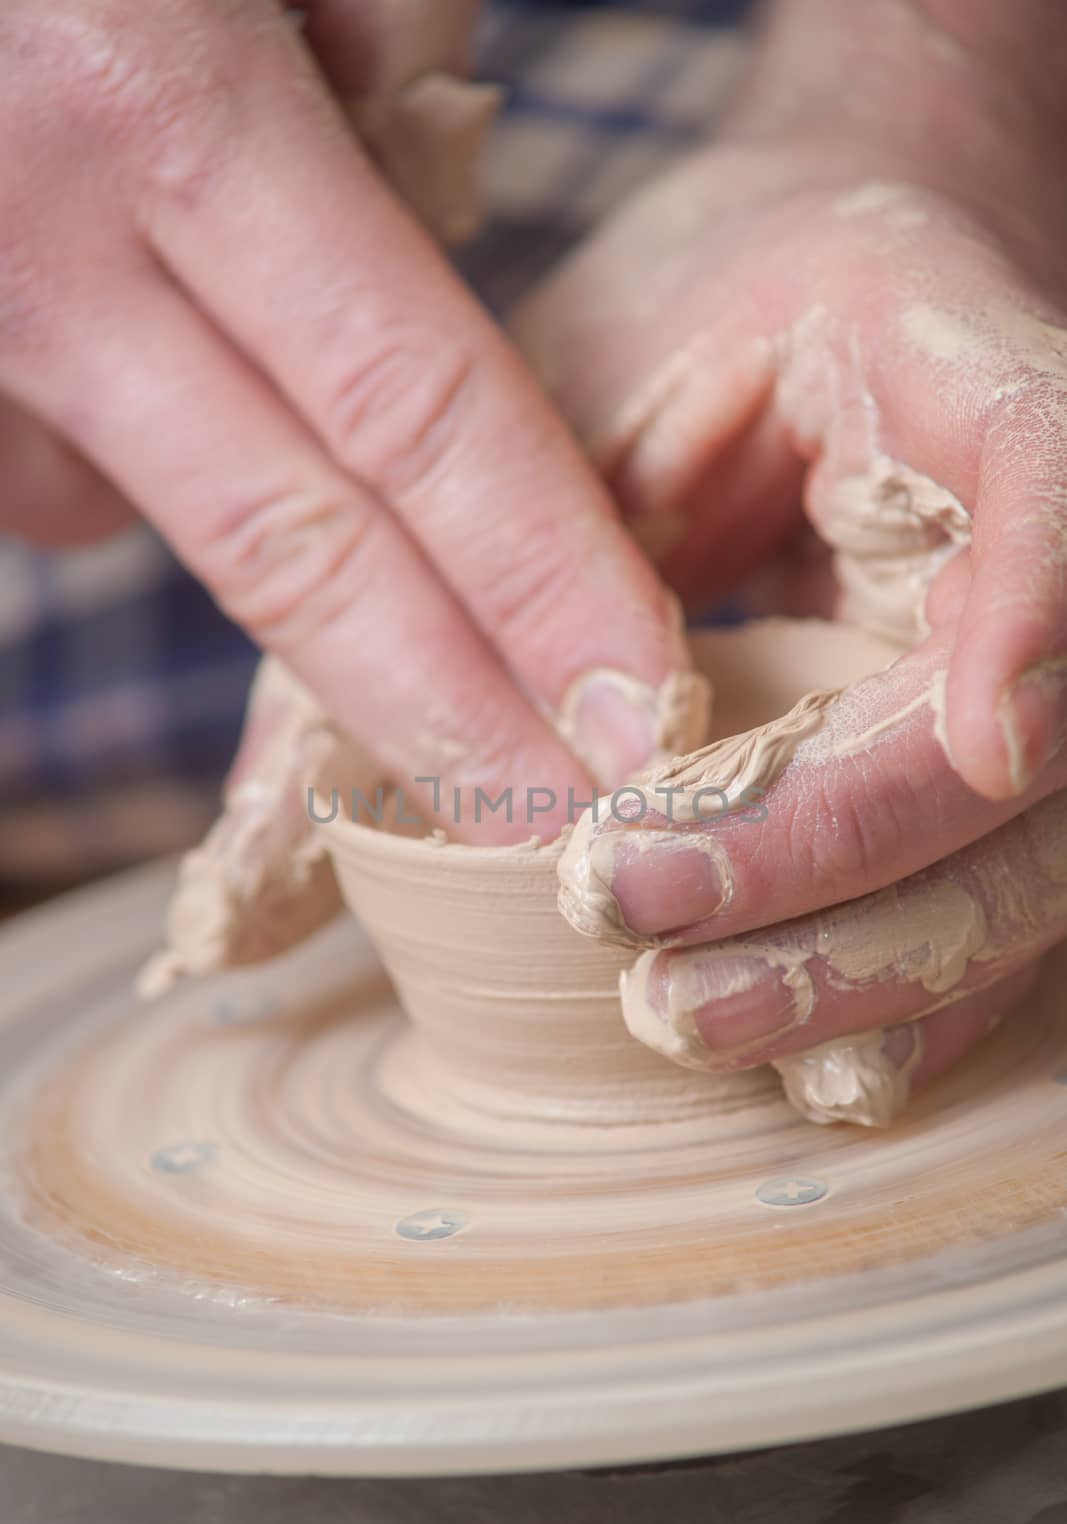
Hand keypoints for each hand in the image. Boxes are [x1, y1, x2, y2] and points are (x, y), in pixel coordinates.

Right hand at [0, 0, 690, 842]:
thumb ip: (373, 63)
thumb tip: (435, 226)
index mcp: (164, 113)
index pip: (419, 415)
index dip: (542, 584)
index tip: (641, 713)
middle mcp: (47, 264)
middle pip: (300, 560)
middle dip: (447, 721)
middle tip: (558, 844)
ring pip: (159, 510)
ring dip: (248, 476)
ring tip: (217, 308)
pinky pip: (60, 460)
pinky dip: (120, 416)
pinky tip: (102, 297)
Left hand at [515, 0, 1066, 1108]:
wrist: (816, 310)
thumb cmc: (687, 320)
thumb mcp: (576, 373)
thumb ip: (509, 536)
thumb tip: (446, 796)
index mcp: (948, 361)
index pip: (1054, 467)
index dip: (1044, 607)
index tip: (984, 748)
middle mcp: (1029, 525)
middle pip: (1037, 737)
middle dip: (842, 852)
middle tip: (641, 922)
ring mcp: (1030, 663)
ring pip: (1031, 857)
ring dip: (875, 962)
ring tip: (686, 1016)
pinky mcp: (988, 767)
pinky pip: (995, 900)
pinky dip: (915, 994)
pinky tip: (815, 1067)